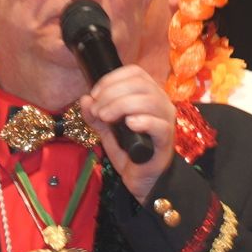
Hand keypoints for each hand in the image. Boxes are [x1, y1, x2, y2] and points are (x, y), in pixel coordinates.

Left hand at [80, 66, 175, 200]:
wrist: (141, 179)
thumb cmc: (128, 151)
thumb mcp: (107, 130)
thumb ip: (96, 116)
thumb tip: (85, 99)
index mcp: (148, 94)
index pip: (134, 72)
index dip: (112, 79)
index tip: (95, 95)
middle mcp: (160, 101)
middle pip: (139, 84)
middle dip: (111, 94)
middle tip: (97, 111)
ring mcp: (165, 119)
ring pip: (148, 100)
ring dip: (121, 105)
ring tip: (105, 118)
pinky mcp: (166, 138)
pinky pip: (158, 124)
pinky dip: (142, 121)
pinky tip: (129, 125)